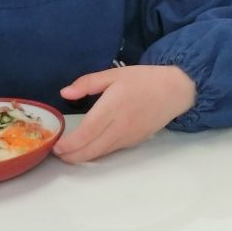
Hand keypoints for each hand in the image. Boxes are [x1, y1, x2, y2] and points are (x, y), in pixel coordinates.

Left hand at [53, 65, 196, 163]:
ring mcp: (128, 136)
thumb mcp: (114, 74)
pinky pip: (111, 150)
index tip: (56, 145)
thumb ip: (88, 83)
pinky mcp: (135, 142)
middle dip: (71, 155)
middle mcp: (120, 125)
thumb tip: (64, 93)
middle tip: (57, 154)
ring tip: (68, 153)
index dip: (70, 143)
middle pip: (91, 148)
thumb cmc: (144, 79)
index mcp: (113, 106)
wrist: (175, 90)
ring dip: (82, 157)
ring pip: (101, 153)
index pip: (87, 131)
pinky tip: (89, 149)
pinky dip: (97, 153)